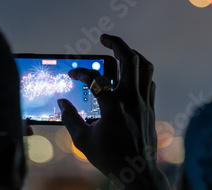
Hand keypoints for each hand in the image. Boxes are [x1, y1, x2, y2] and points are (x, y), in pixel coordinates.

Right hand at [57, 34, 169, 189]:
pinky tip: (130, 75)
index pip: (94, 78)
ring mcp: (143, 101)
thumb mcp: (83, 140)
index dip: (80, 72)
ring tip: (120, 50)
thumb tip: (61, 102)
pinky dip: (140, 73)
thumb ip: (70, 118)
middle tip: (104, 38)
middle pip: (128, 58)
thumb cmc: (110, 158)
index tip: (72, 74)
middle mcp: (130, 98)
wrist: (137, 173)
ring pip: (144, 66)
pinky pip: (149, 81)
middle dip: (116, 43)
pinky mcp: (150, 107)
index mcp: (112, 106)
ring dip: (132, 53)